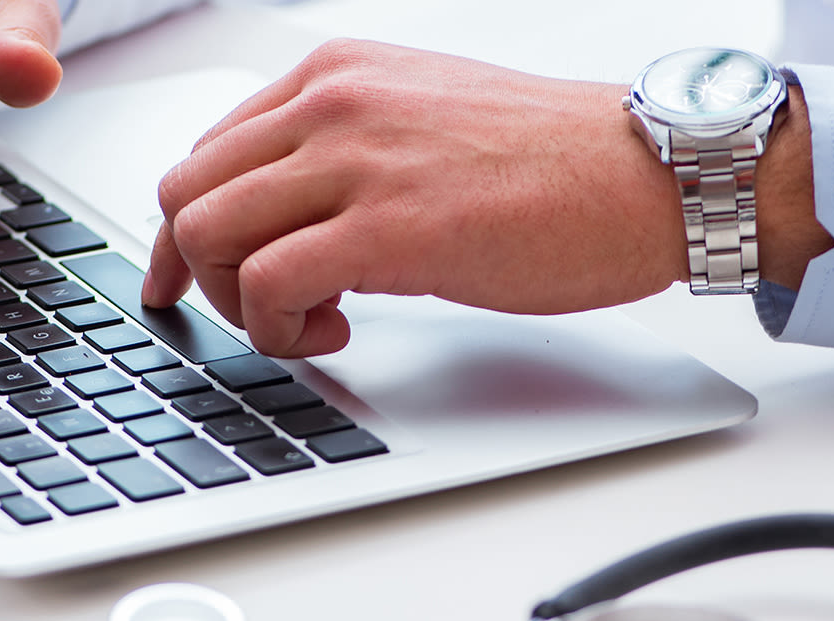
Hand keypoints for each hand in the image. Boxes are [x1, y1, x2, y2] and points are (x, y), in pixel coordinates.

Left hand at [143, 40, 690, 357]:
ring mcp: (354, 161)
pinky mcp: (385, 227)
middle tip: (257, 313)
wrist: (645, 173)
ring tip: (310, 322)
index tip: (191, 276)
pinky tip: (336, 333)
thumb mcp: (424, 120)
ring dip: (238, 303)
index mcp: (336, 73)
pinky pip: (265, 284)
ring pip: (206, 233)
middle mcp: (331, 103)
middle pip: (188, 192)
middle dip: (202, 270)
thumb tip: (287, 215)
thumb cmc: (555, 160)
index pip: (209, 151)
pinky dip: (280, 329)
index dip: (190, 230)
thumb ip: (347, 149)